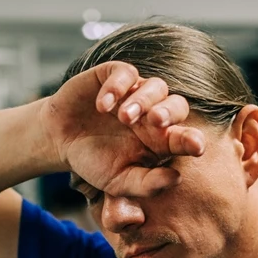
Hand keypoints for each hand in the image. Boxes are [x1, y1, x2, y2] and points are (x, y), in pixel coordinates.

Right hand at [38, 61, 206, 197]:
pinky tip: (102, 105)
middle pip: (177, 105)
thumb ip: (147, 184)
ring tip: (124, 116)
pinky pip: (125, 73)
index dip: (192, 139)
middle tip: (156, 122)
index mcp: (160, 141)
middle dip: (169, 112)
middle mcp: (153, 115)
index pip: (184, 137)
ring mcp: (135, 93)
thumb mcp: (119, 182)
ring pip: (156, 86)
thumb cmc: (95, 163)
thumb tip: (176, 178)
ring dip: (143, 100)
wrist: (60, 141)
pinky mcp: (113, 77)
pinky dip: (116, 86)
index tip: (196, 146)